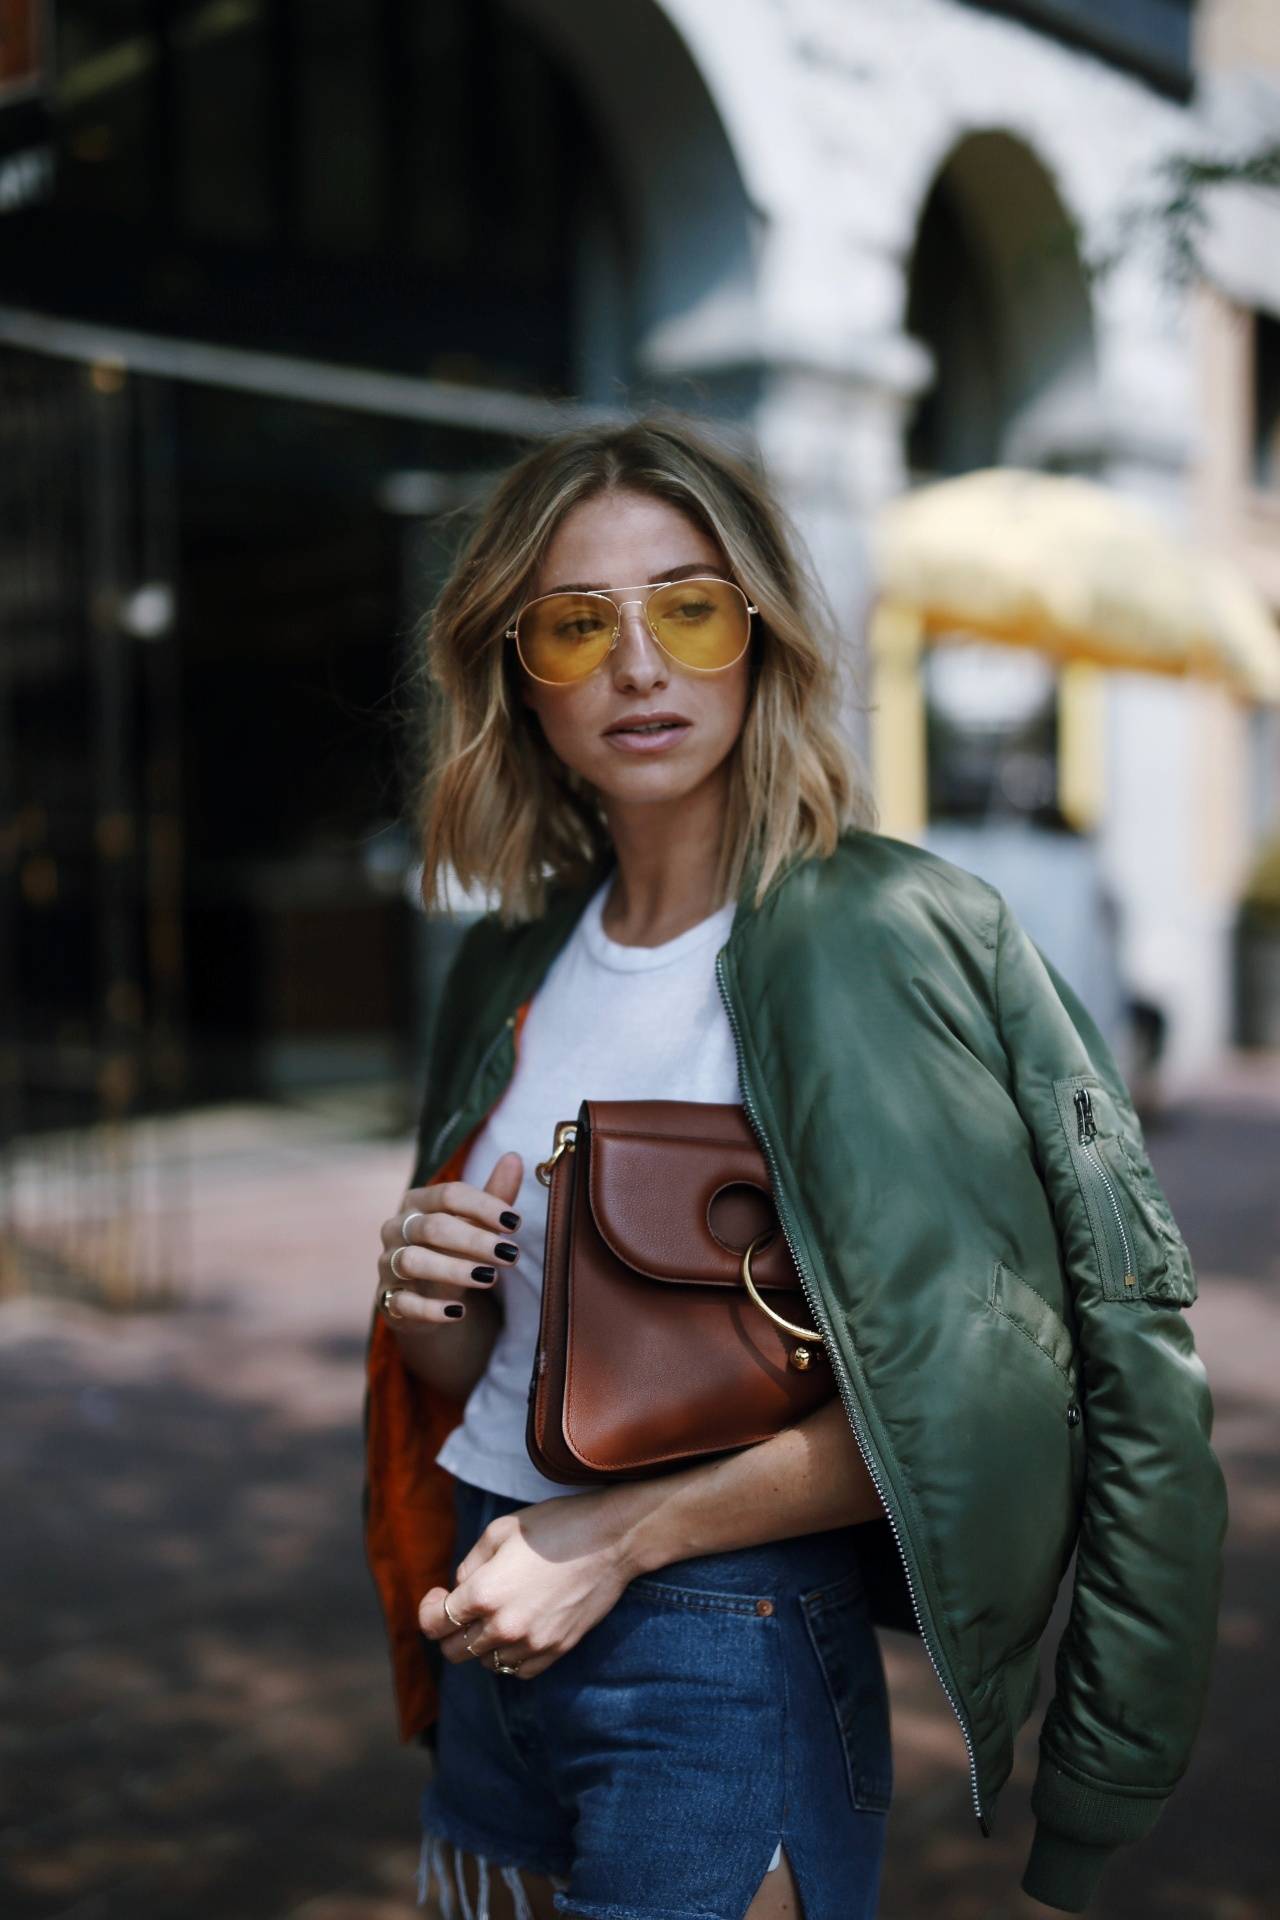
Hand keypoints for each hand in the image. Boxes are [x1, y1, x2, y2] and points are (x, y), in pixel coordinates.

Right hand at [376, 1151, 523, 1325]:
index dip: (483, 1206)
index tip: (515, 1222)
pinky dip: (430, 1308)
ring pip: (414, 1261)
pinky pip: (404, 1303)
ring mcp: (388, 1264)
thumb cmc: (454, 1247)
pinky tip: (459, 1312)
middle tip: (510, 1254)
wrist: (426, 1293)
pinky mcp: (388, 1299)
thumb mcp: (476, 1222)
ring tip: (489, 1277)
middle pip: (432, 1227)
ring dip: (454, 1269)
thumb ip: (495, 1194)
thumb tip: (515, 1157)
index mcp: (417, 1202)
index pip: (448, 1194)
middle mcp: (396, 1229)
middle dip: (474, 1240)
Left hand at [418, 1488, 634, 1678]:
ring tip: (495, 1615)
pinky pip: (518, 1670)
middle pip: (455, 1650)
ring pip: (486, 1662)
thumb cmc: (554, 1526)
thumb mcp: (500, 1530)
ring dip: (481, 1644)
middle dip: (450, 1630)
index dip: (428, 1609)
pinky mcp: (556, 1650)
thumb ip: (470, 1564)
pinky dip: (510, 1656)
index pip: (433, 1624)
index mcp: (484, 1594)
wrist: (611, 1540)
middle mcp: (504, 1626)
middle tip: (463, 1607)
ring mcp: (532, 1643)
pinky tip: (517, 1631)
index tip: (438, 1595)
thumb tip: (460, 1589)